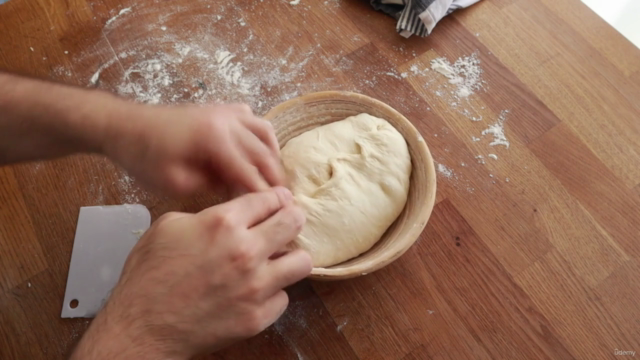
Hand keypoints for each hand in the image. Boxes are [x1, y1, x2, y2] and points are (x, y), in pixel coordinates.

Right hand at [71, 187, 311, 358]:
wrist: (141, 326)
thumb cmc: (148, 276)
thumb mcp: (168, 226)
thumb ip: (206, 215)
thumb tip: (230, 215)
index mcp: (222, 223)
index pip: (269, 198)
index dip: (276, 198)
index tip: (279, 201)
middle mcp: (245, 252)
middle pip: (294, 222)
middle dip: (292, 218)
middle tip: (288, 222)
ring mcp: (255, 287)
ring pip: (301, 262)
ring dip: (290, 257)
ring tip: (279, 259)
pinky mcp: (257, 316)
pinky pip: (283, 297)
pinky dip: (273, 293)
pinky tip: (257, 291)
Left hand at [105, 103, 284, 195]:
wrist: (124, 126)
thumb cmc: (145, 158)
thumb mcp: (177, 183)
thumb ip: (213, 186)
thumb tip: (238, 189)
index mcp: (215, 140)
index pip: (250, 172)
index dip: (266, 194)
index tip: (281, 212)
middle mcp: (227, 121)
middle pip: (264, 152)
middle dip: (276, 178)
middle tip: (286, 200)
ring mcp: (225, 111)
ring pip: (264, 131)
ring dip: (273, 155)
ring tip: (275, 177)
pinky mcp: (219, 109)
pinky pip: (251, 118)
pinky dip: (260, 135)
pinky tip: (257, 150)